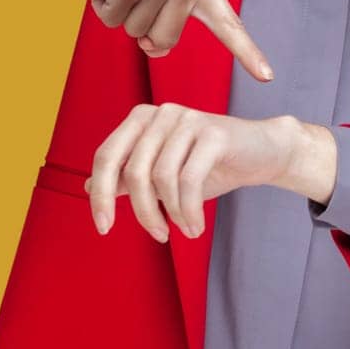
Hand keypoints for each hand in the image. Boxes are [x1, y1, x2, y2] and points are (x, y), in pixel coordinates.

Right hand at [58, 0, 273, 82]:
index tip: (267, 76)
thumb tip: (156, 49)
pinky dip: (102, 5)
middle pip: (164, 42)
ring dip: (120, 11)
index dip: (248, 52)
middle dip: (141, 26)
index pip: (228, 23)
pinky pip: (111, 21)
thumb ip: (169, 16)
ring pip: (135, 33)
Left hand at [83, 104, 329, 242]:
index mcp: (141, 118)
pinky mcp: (213, 132)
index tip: (104, 228)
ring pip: (161, 178)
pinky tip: (195, 226)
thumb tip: (87, 185)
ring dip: (171, 214)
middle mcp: (161, 113)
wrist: (262, 153)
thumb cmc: (209, 164)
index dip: (99, 196)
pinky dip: (189, 210)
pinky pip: (189, 180)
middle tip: (159, 236)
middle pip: (133, 171)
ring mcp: (187, 119)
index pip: (106, 157)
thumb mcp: (163, 174)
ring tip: (184, 230)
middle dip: (142, 211)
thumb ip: (128, 176)